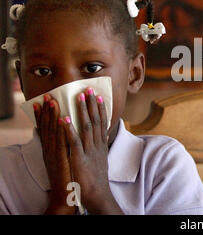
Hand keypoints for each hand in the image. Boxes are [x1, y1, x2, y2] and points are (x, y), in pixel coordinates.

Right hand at [34, 95, 75, 214]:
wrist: (67, 196)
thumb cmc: (68, 176)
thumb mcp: (65, 159)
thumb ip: (66, 146)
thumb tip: (68, 133)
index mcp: (52, 149)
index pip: (47, 129)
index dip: (44, 114)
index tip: (44, 101)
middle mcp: (51, 151)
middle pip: (48, 128)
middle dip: (48, 111)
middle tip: (48, 96)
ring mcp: (56, 155)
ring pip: (54, 132)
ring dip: (54, 116)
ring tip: (54, 101)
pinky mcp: (64, 159)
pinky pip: (63, 142)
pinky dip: (64, 130)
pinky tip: (65, 119)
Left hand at [63, 87, 122, 214]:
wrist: (97, 195)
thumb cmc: (96, 178)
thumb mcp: (100, 159)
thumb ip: (98, 146)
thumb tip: (99, 137)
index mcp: (101, 145)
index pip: (102, 123)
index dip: (100, 109)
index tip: (99, 96)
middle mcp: (97, 145)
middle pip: (96, 121)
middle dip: (92, 104)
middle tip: (88, 89)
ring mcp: (89, 151)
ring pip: (87, 127)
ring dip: (83, 111)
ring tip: (79, 97)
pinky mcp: (79, 158)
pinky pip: (74, 141)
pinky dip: (70, 129)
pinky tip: (65, 118)